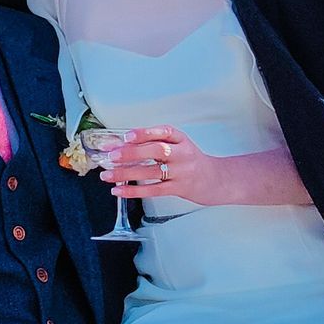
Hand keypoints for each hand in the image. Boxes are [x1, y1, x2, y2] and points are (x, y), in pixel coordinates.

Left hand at [97, 125, 223, 204]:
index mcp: (181, 139)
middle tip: (112, 155)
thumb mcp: (179, 145)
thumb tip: (121, 144)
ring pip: (151, 172)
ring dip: (125, 174)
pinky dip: (133, 191)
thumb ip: (155, 142)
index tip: (127, 135)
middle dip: (131, 152)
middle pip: (156, 151)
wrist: (217, 180)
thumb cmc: (190, 160)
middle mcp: (182, 154)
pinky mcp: (178, 188)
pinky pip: (153, 190)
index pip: (163, 132)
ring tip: (107, 175)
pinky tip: (118, 190)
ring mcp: (181, 172)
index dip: (144, 133)